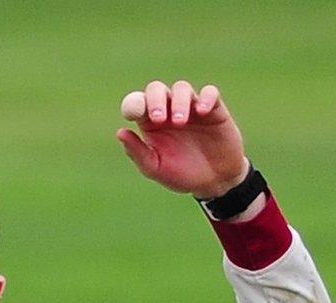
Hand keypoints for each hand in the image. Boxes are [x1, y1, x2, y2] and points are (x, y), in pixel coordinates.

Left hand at [115, 80, 249, 197]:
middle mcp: (169, 110)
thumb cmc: (182, 174)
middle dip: (155, 100)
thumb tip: (120, 132)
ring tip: (180, 122)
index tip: (135, 114)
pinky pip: (210, 93)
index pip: (137, 102)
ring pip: (182, 88)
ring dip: (178, 101)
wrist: (214, 182)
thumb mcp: (156, 168)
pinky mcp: (214, 109)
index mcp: (150, 123)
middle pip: (156, 89)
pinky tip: (202, 112)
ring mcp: (192, 107)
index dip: (133, 103)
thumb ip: (137, 152)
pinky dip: (205, 98)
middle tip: (158, 119)